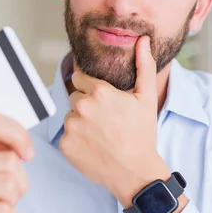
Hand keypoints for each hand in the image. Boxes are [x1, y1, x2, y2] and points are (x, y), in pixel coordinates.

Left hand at [59, 36, 170, 205]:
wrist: (135, 172)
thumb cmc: (142, 134)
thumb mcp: (146, 97)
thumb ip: (143, 65)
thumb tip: (143, 41)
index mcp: (99, 91)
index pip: (79, 77)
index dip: (91, 88)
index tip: (102, 101)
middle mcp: (82, 106)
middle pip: (74, 97)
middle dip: (86, 105)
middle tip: (105, 121)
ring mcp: (71, 126)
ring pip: (70, 117)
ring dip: (81, 123)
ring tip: (101, 135)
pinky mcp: (65, 145)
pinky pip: (66, 136)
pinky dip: (76, 140)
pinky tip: (93, 146)